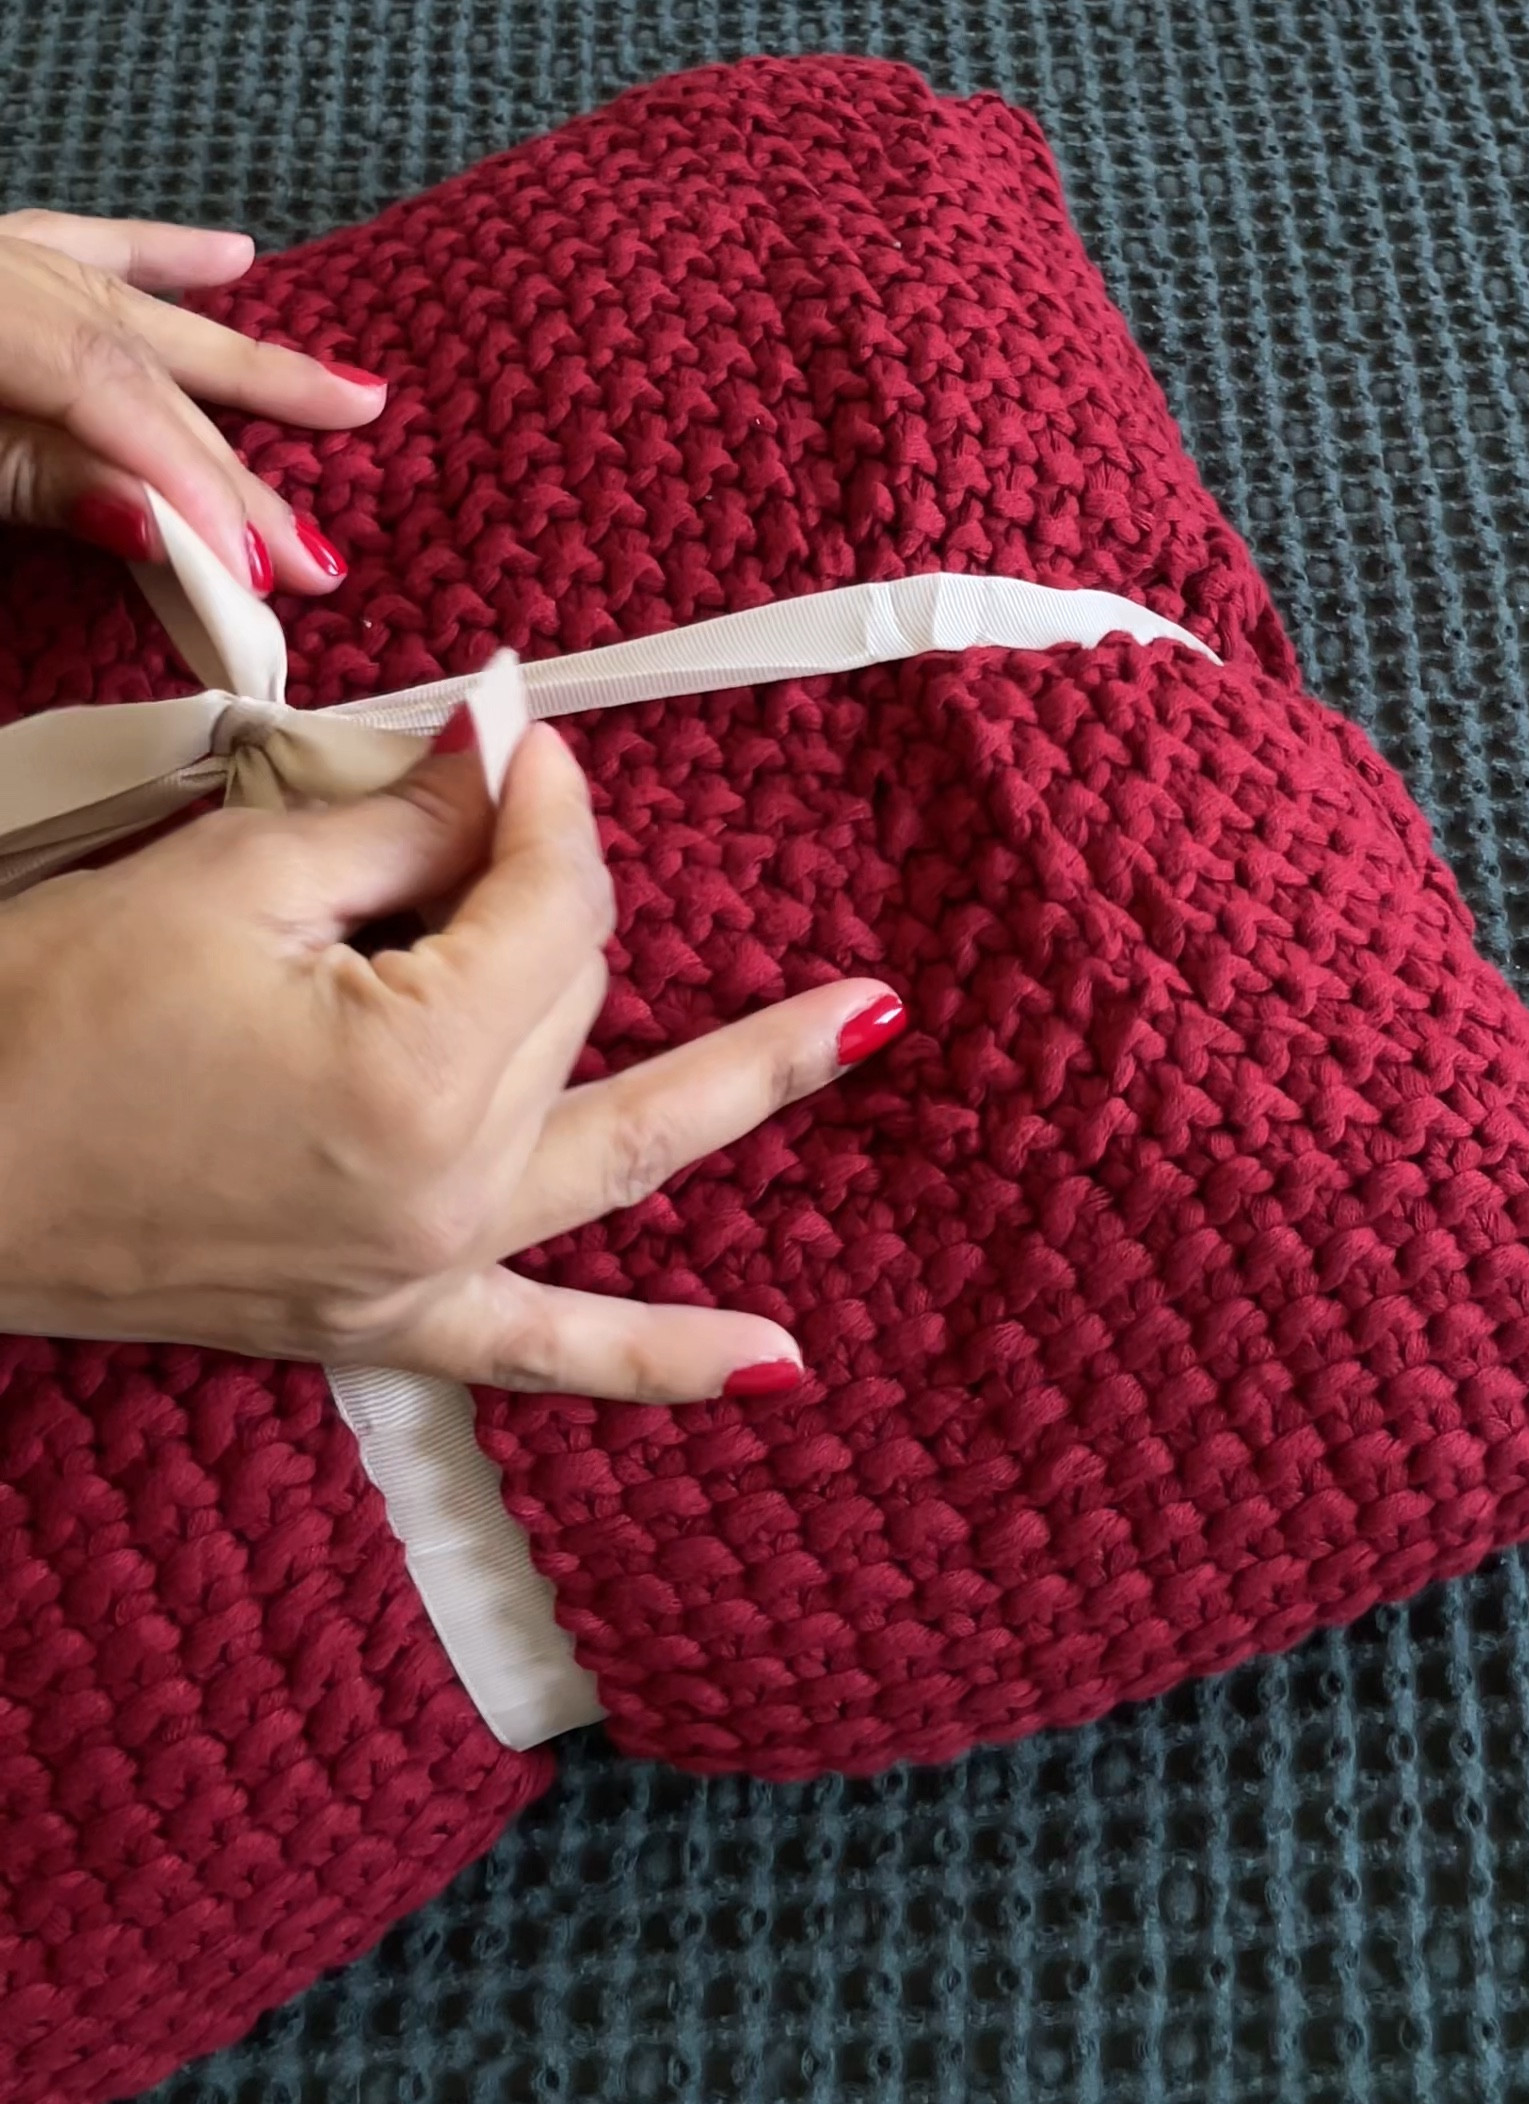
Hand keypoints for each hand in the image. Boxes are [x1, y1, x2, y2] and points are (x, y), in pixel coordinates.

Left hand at [0, 207, 385, 595]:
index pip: (113, 386)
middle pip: (143, 366)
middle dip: (227, 470)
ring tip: (350, 394)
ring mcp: (10, 258)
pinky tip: (235, 257)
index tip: (254, 567)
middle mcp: (13, 268)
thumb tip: (163, 525)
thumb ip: (37, 476)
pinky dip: (165, 257)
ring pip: (143, 316)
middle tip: (317, 556)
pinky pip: (90, 250)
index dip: (188, 475)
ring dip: (241, 365)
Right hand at [0, 721, 904, 1399]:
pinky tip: (776, 1367)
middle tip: (497, 806)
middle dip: (550, 887)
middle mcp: (452, 1190)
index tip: (506, 736)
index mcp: (423, 1075)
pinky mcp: (377, 1317)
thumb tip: (509, 750)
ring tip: (871, 1021)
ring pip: (607, 1137)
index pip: (553, 902)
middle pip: (572, 996)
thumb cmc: (46, 1018)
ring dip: (745, 1086)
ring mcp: (423, 1268)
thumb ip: (408, 824)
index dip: (538, 802)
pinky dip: (661, 1361)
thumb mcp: (233, 879)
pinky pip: (547, 1353)